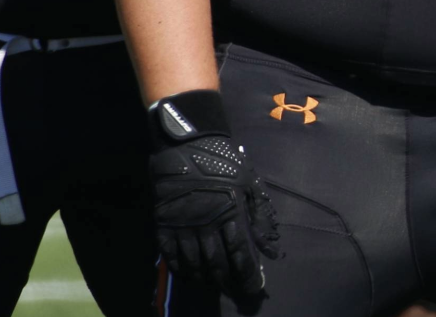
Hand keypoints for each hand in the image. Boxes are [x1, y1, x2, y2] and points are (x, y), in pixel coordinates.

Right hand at [148, 90, 281, 302]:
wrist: (185, 145)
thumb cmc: (223, 162)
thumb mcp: (249, 183)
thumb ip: (260, 216)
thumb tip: (270, 248)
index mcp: (231, 213)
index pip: (242, 254)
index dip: (249, 275)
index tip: (255, 288)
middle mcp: (207, 224)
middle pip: (217, 264)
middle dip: (228, 281)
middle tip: (235, 291)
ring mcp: (183, 225)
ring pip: (194, 264)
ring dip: (206, 278)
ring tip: (216, 284)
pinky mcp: (163, 224)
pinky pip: (171, 256)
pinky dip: (181, 269)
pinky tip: (190, 274)